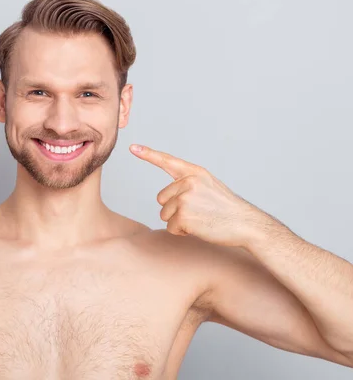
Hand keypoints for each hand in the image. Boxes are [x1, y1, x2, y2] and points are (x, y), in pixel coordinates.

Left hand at [129, 144, 274, 247]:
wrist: (246, 224)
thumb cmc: (226, 209)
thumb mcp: (209, 186)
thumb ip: (188, 184)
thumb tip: (165, 196)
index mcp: (195, 173)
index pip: (167, 161)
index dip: (148, 154)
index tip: (132, 147)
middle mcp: (188, 182)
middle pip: (162, 198)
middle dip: (174, 209)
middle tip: (197, 212)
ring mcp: (185, 198)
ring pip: (165, 214)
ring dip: (178, 222)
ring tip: (200, 219)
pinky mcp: (184, 215)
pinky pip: (170, 227)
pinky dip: (181, 232)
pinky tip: (199, 228)